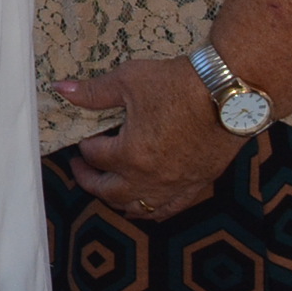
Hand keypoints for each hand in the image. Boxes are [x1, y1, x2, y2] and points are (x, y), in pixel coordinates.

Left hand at [56, 59, 246, 221]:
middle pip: (111, 192)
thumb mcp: (128, 81)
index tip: (84, 136)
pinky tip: (145, 202)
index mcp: (131, 155)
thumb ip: (93, 92)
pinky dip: (152, 209)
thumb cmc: (178, 84)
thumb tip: (61, 90)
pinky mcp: (199, 184)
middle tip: (80, 168)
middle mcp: (152, 178)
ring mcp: (178, 185)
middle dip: (90, 180)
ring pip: (140, 207)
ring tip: (108, 187)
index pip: (96, 157)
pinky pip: (170, 209)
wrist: (230, 93)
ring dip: (118, 200)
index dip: (85, 145)